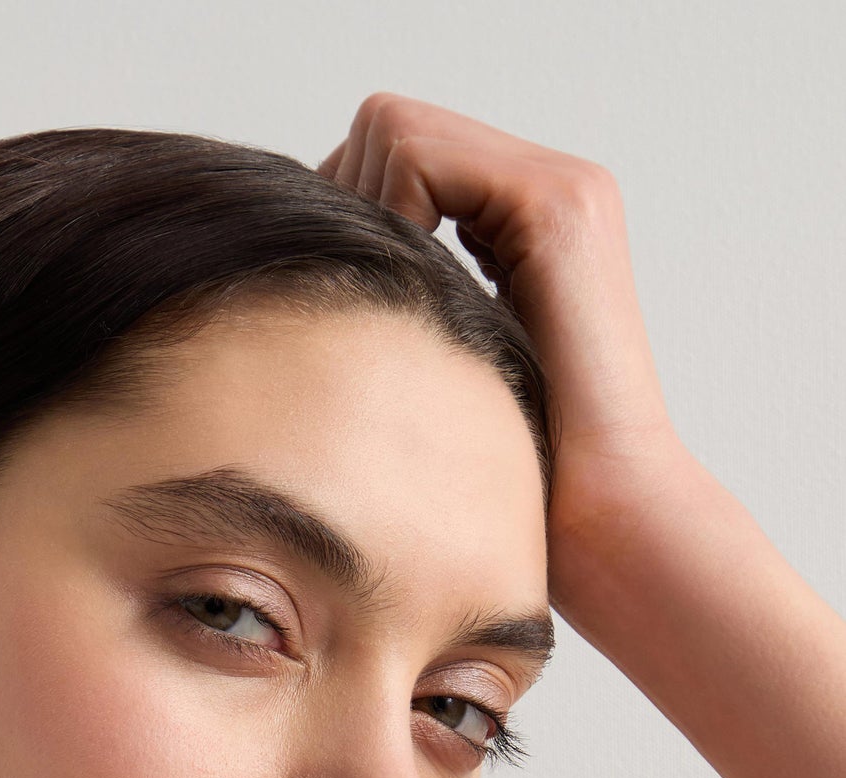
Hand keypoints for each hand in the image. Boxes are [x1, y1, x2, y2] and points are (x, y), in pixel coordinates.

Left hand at [320, 96, 685, 603]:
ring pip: (394, 131)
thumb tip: (300, 281)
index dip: (343, 220)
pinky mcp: (557, 205)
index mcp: (519, 224)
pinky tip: (398, 296)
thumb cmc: (510, 489)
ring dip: (359, 215)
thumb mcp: (428, 376)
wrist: (596, 527)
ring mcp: (559, 189)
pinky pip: (417, 153)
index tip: (334, 307)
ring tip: (377, 310)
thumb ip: (393, 307)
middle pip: (383, 135)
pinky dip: (384, 212)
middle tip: (346, 309)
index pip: (388, 162)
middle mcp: (544, 191)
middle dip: (344, 210)